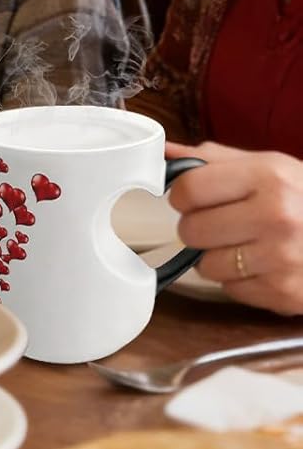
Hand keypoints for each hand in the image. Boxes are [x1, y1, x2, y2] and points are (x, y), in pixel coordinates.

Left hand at [166, 140, 302, 314]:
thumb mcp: (270, 166)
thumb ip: (213, 159)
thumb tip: (163, 154)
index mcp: (268, 177)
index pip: (188, 189)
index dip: (183, 195)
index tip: (193, 198)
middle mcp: (276, 217)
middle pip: (191, 230)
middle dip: (198, 227)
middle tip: (221, 223)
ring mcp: (283, 259)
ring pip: (206, 265)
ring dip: (217, 257)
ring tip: (246, 244)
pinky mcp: (286, 293)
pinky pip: (231, 290)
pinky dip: (239, 280)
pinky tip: (262, 265)